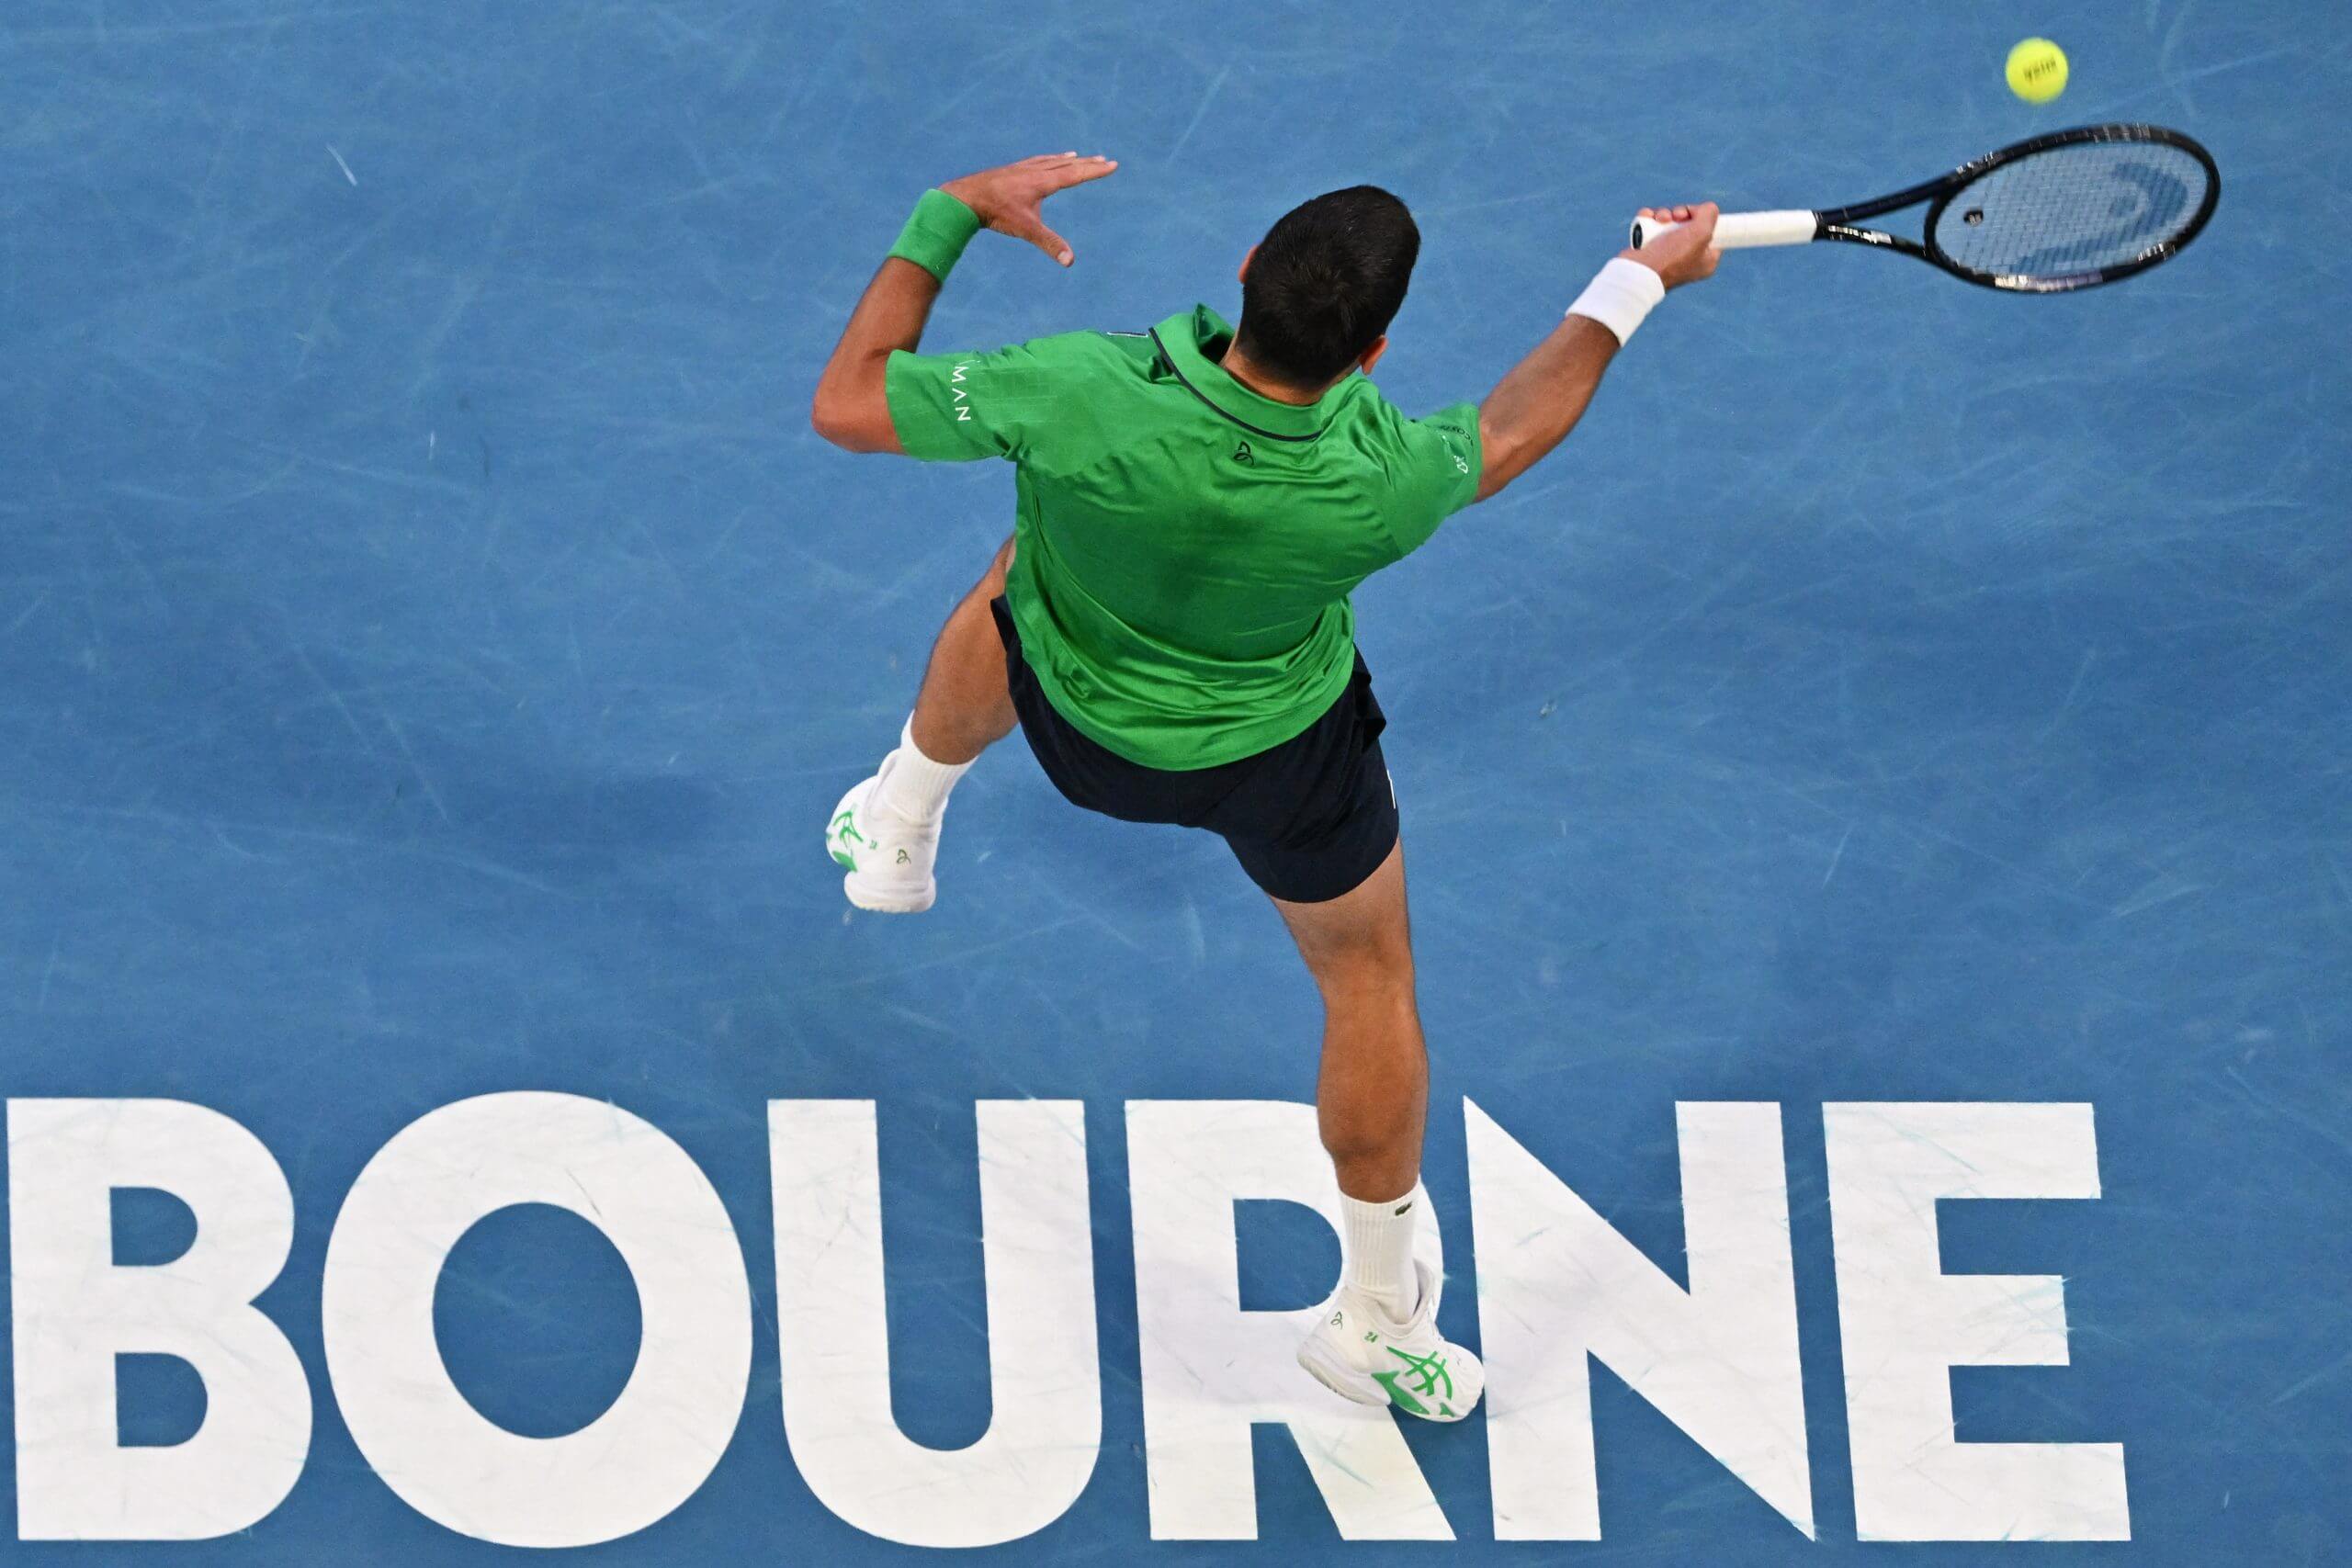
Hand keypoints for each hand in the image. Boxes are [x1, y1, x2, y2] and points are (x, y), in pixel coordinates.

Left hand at [940, 153, 1119, 267]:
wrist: (966, 197)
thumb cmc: (997, 213)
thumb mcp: (1026, 229)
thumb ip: (1049, 244)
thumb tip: (1070, 261)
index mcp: (1043, 182)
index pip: (1076, 174)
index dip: (1095, 170)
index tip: (1112, 165)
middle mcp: (1035, 171)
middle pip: (1067, 164)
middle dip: (1087, 164)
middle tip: (1104, 160)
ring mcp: (1022, 169)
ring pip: (1050, 161)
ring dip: (1066, 160)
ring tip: (1077, 156)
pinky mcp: (1011, 171)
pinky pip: (1035, 162)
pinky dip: (1045, 160)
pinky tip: (1042, 162)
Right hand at [1621, 202, 1720, 288]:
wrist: (1640, 272)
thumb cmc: (1672, 257)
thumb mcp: (1701, 232)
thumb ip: (1710, 214)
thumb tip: (1704, 208)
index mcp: (1706, 260)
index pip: (1713, 233)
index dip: (1705, 219)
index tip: (1696, 216)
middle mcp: (1688, 258)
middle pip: (1690, 224)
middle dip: (1682, 214)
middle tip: (1677, 217)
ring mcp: (1667, 254)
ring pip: (1670, 222)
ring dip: (1664, 214)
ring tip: (1659, 219)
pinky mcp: (1650, 249)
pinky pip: (1652, 226)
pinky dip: (1650, 218)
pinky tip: (1648, 217)